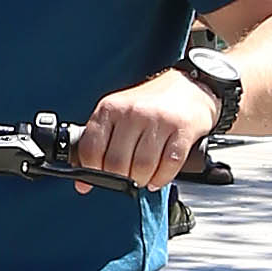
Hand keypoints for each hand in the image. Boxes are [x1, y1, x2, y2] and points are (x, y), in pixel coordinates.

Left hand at [71, 67, 215, 191]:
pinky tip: (157, 177)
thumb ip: (98, 144)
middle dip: (120, 180)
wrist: (188, 87)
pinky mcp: (181, 129)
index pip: (91, 149)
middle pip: (116, 163)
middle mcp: (133, 112)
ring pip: (142, 167)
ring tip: (142, 179)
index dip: (91, 171)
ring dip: (141, 181)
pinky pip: (168, 165)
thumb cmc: (149, 105)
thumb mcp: (117, 115)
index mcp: (110, 108)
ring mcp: (158, 120)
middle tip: (125, 180)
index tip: (95, 180)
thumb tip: (83, 182)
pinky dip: (161, 178)